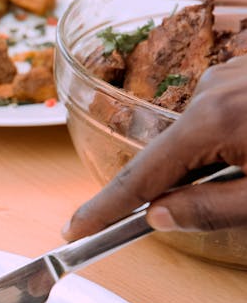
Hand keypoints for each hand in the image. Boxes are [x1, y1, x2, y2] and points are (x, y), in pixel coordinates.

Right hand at [63, 53, 246, 240]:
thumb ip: (211, 210)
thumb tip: (157, 216)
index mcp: (212, 121)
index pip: (140, 176)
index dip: (104, 208)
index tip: (73, 229)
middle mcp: (210, 90)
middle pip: (166, 153)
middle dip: (172, 186)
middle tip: (194, 208)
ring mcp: (227, 75)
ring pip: (193, 135)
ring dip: (208, 162)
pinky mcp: (242, 73)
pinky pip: (216, 116)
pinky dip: (224, 140)